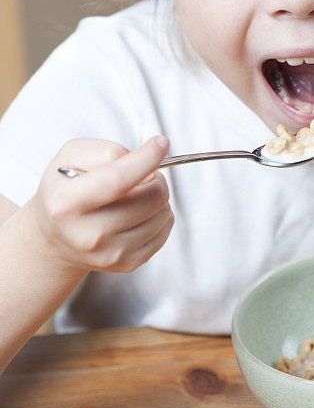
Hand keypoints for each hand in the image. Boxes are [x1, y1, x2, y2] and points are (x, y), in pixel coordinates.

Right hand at [27, 135, 173, 274]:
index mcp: (68, 203)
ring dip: (157, 195)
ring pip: (163, 212)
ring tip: (135, 194)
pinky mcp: (128, 264)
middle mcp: (88, 235)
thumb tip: (146, 159)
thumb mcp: (70, 156)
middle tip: (141, 174)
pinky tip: (139, 211)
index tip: (161, 143)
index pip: (118, 180)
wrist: (55, 237)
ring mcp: (109, 253)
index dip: (146, 159)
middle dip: (155, 176)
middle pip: (151, 196)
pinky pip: (165, 230)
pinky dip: (160, 214)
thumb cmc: (66, 188)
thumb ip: (106, 150)